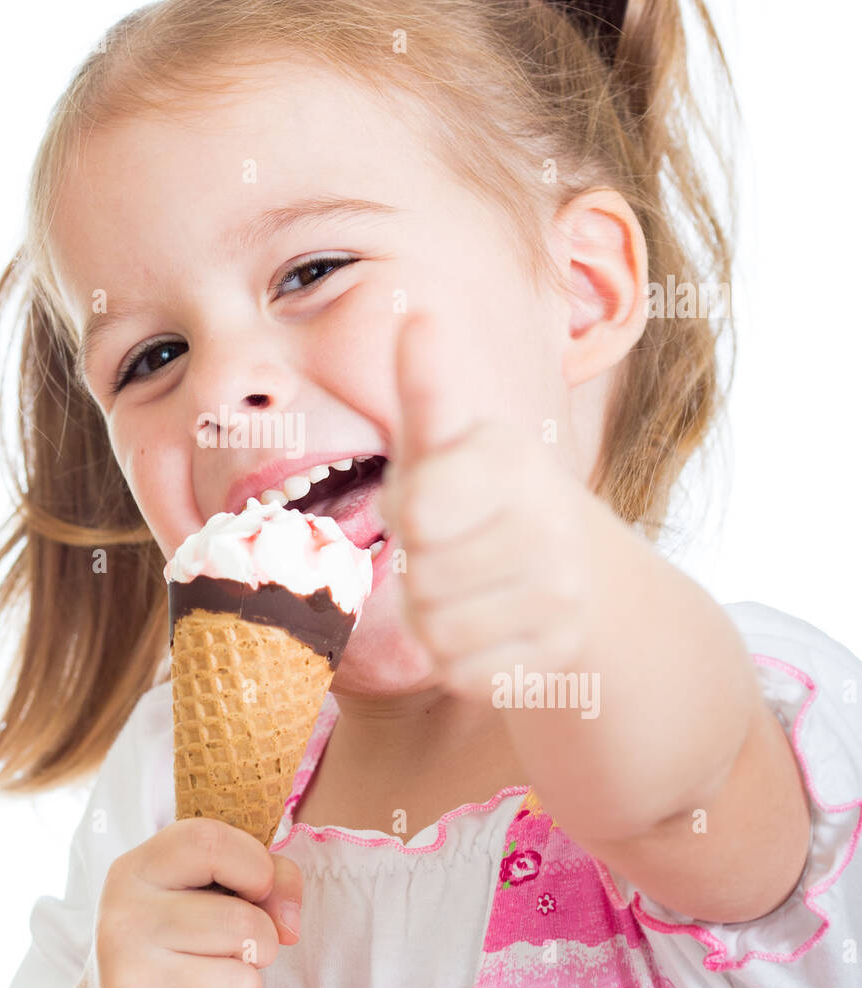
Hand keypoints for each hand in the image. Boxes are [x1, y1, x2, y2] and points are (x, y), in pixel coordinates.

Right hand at [81, 817, 301, 987]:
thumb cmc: (179, 942)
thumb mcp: (208, 890)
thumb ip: (264, 877)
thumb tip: (288, 925)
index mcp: (135, 870)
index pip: (209, 842)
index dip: (255, 864)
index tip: (257, 889)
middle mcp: (122, 920)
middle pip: (242, 923)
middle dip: (260, 942)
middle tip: (228, 949)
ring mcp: (127, 982)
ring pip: (243, 984)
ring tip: (206, 986)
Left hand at [377, 311, 595, 702]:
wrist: (579, 569)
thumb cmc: (482, 491)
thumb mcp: (449, 437)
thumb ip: (424, 385)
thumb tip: (418, 314)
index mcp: (510, 460)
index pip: (417, 510)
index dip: (409, 511)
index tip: (431, 498)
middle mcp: (549, 525)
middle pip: (419, 577)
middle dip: (416, 569)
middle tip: (449, 550)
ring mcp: (562, 595)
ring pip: (437, 632)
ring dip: (431, 617)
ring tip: (463, 587)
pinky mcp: (560, 653)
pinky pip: (464, 673)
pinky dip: (458, 659)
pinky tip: (487, 627)